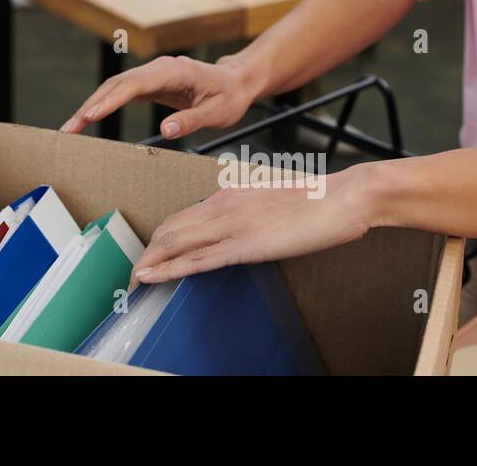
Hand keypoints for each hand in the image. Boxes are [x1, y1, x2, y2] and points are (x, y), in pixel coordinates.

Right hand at [60, 55, 259, 138]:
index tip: (91, 115)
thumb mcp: (217, 113)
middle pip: (116, 84)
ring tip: (71, 128)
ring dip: (91, 106)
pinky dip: (103, 105)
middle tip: (69, 129)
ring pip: (114, 87)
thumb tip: (165, 130)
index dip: (111, 100)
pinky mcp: (149, 83)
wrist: (236, 82)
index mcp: (174, 71)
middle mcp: (159, 68)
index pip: (135, 85)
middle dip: (90, 106)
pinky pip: (121, 93)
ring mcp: (152, 74)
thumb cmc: (229, 97)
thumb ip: (191, 120)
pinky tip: (88, 119)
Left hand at [133, 163, 383, 282]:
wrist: (343, 197)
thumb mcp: (274, 205)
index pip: (182, 218)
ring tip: (133, 282)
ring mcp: (232, 225)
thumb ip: (251, 216)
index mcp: (231, 195)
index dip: (160, 239)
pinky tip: (149, 277)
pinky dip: (167, 270)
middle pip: (169, 229)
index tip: (151, 255)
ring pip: (174, 243)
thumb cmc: (319, 202)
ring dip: (150, 264)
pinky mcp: (244, 245)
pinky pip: (196, 260)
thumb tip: (242, 232)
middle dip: (147, 253)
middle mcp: (223, 205)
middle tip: (134, 274)